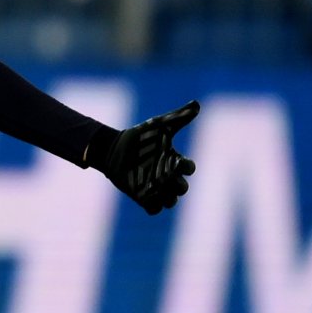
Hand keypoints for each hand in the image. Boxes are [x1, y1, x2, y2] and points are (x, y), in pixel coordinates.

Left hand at [95, 100, 198, 214]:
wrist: (114, 148)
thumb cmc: (140, 137)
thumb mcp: (159, 125)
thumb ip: (178, 116)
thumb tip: (197, 103)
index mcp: (174, 161)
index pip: (189, 168)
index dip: (187, 166)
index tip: (177, 160)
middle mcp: (167, 176)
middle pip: (182, 189)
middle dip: (179, 185)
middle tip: (166, 176)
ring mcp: (155, 187)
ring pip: (171, 201)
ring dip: (168, 197)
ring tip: (157, 187)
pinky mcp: (141, 196)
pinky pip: (154, 209)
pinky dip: (154, 206)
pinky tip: (145, 194)